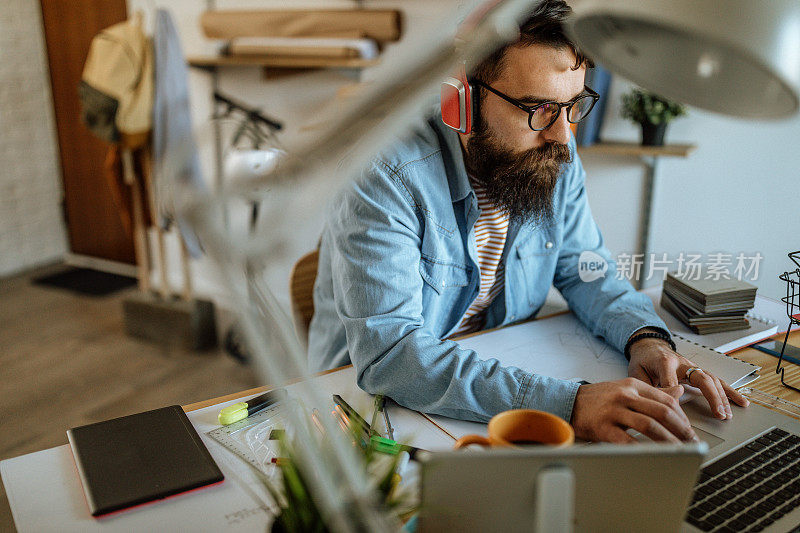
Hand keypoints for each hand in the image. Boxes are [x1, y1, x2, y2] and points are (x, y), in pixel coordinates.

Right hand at [571, 378, 696, 442]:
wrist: (568, 402)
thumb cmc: (598, 398)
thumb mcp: (626, 388)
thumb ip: (653, 392)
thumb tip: (679, 391)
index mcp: (633, 386)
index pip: (666, 401)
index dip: (682, 419)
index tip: (690, 432)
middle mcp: (624, 396)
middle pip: (661, 413)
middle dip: (681, 431)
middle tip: (691, 444)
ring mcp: (613, 411)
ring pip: (649, 426)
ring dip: (668, 442)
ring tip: (678, 452)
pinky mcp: (603, 427)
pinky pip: (627, 441)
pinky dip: (642, 450)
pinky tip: (652, 457)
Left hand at [627, 333, 748, 419]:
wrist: (649, 347)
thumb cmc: (643, 361)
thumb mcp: (636, 372)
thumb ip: (646, 385)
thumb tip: (660, 400)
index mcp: (664, 362)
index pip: (672, 380)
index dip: (674, 396)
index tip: (677, 411)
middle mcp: (682, 363)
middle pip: (702, 378)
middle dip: (712, 397)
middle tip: (719, 414)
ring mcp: (692, 367)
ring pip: (712, 380)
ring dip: (723, 397)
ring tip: (728, 414)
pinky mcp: (698, 371)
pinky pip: (716, 381)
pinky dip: (729, 391)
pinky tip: (740, 401)